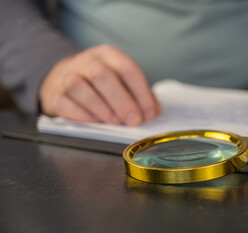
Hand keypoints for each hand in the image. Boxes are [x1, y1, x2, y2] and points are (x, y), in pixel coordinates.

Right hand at [40, 44, 159, 125]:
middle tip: (133, 121)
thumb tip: (153, 112)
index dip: (141, 92)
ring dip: (101, 108)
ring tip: (115, 122)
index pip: (127, 68)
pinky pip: (64, 103)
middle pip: (102, 75)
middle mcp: (85, 61)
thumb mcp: (120, 80)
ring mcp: (66, 76)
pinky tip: (95, 122)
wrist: (63, 78)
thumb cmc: (100, 83)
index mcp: (107, 54)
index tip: (149, 113)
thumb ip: (138, 94)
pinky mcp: (53, 94)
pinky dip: (81, 114)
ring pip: (80, 87)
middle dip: (122, 101)